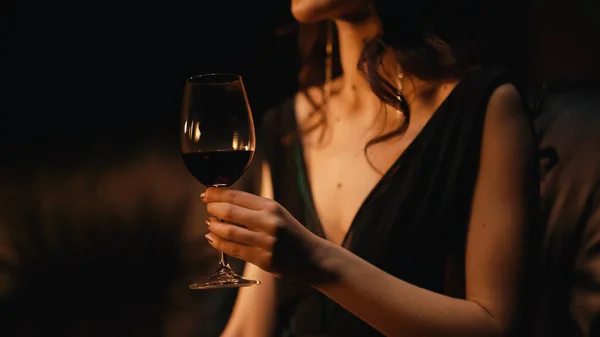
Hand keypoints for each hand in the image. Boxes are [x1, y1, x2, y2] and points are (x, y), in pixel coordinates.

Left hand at [201, 187, 332, 282]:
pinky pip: (234, 249)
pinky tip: (212, 239)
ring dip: (214, 227)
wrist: (312, 257)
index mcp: (271, 206)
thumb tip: (222, 202)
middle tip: (208, 209)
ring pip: (229, 231)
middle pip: (230, 212)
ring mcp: (265, 241)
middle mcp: (269, 222)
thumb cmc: (290, 233)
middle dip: (213, 209)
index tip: (206, 194)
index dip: (217, 194)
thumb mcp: (277, 213)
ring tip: (210, 224)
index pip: (237, 196)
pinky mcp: (262, 259)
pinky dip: (219, 243)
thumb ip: (253, 208)